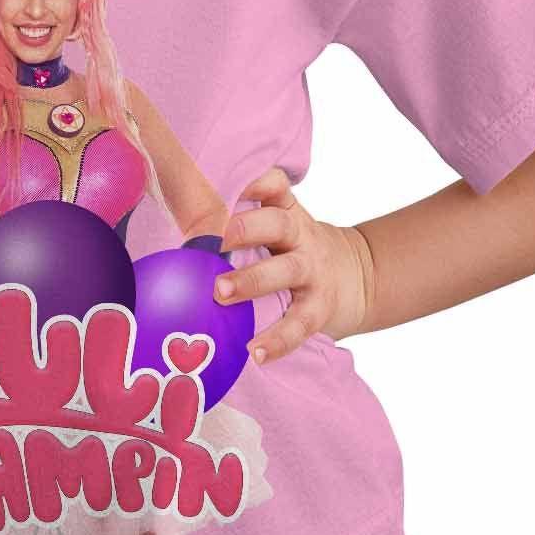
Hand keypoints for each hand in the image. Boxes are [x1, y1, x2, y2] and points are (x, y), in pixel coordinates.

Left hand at [212, 167, 378, 365]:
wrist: (358, 277)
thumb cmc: (295, 249)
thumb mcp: (279, 225)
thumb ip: (240, 222)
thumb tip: (175, 218)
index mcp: (287, 211)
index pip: (274, 185)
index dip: (254, 182)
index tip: (224, 185)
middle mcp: (301, 236)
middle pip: (277, 224)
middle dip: (244, 229)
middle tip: (212, 242)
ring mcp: (312, 271)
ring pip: (285, 271)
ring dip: (251, 281)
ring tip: (220, 294)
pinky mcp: (320, 307)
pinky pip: (298, 324)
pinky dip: (277, 340)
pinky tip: (255, 353)